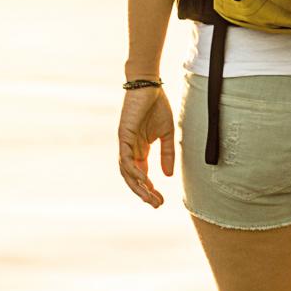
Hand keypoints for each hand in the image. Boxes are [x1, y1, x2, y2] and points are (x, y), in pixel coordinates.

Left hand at [118, 86, 175, 207]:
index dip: (150, 189)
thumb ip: (167, 153)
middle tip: (156, 205)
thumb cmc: (157, 106)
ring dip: (138, 186)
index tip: (161, 201)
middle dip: (143, 193)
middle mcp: (130, 150)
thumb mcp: (166, 133)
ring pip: (128, 172)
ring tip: (150, 196)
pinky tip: (144, 179)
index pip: (142, 175)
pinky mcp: (123, 137)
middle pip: (133, 178)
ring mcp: (125, 144)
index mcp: (140, 150)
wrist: (148, 86)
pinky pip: (126, 159)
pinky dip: (134, 171)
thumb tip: (168, 176)